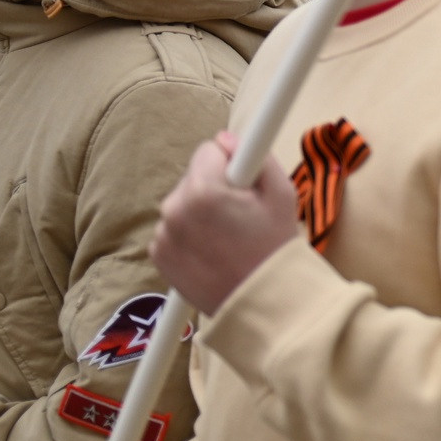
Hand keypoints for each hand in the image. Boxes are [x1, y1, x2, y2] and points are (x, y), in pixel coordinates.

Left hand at [151, 131, 298, 314]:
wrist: (261, 301)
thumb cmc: (275, 248)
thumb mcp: (282, 193)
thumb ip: (257, 156)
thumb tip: (229, 139)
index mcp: (204, 190)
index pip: (209, 149)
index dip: (233, 163)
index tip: (246, 182)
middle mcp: (175, 209)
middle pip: (194, 177)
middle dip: (216, 187)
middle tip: (242, 213)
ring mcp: (164, 234)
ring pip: (183, 203)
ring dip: (201, 211)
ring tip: (229, 235)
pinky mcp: (158, 254)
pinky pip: (174, 228)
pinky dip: (189, 233)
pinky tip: (213, 249)